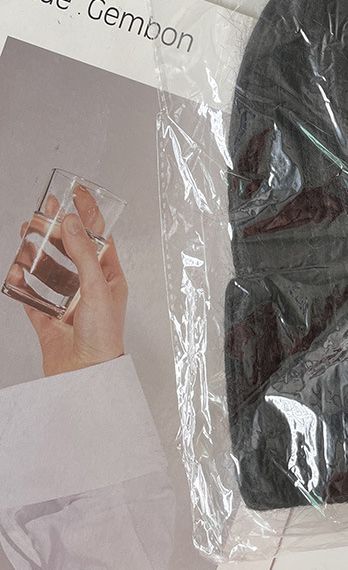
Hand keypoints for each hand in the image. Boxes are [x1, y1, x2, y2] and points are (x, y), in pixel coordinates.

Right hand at [21, 210, 127, 376]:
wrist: (85, 375)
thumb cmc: (103, 336)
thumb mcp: (97, 287)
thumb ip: (83, 254)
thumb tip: (73, 223)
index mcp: (110, 277)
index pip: (100, 238)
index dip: (90, 215)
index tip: (79, 194)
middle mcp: (89, 287)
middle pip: (71, 250)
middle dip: (58, 229)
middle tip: (44, 209)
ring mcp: (67, 302)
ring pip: (49, 269)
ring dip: (38, 251)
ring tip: (26, 233)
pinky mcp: (48, 319)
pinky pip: (31, 296)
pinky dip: (22, 284)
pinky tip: (15, 272)